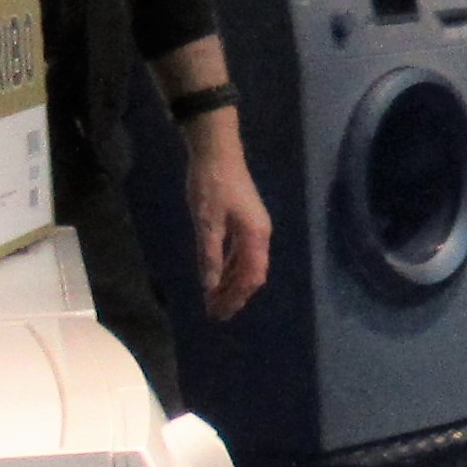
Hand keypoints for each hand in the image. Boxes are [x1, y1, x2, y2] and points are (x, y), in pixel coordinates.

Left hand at [183, 121, 271, 320]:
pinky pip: (240, 254)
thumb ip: (210, 255)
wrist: (217, 152)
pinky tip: (217, 278)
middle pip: (251, 274)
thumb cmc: (211, 185)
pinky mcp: (245, 222)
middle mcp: (260, 235)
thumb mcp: (207, 221)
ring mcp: (254, 228)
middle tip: (216, 314)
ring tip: (215, 301)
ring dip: (231, 284)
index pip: (251, 276)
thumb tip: (210, 286)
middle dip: (235, 295)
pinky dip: (229, 269)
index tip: (219, 313)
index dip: (236, 297)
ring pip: (246, 265)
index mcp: (255, 236)